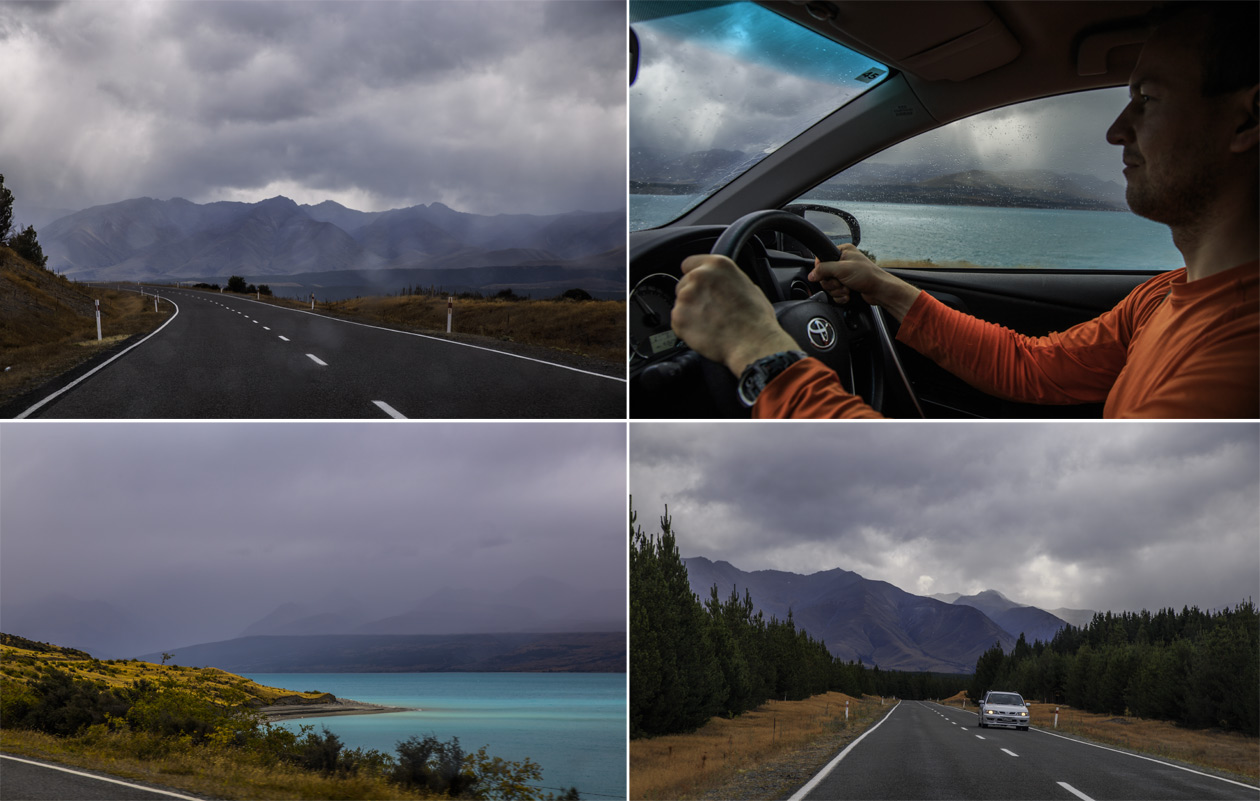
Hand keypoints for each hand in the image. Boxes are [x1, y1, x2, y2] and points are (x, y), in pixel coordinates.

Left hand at [671, 254, 799, 376]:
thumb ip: (728, 281)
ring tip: (709, 324)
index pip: (690, 264)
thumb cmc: (755, 319)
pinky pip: (677, 322)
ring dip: (689, 313)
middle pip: (683, 284)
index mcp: (717, 265)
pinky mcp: (678, 317)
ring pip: (680, 304)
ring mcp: (686, 296)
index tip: (697, 286)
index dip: (694, 276)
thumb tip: (724, 284)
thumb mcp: (749, 287)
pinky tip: (704, 332)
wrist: (752, 343)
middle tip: (709, 310)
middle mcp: (699, 276)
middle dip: (693, 297)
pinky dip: (686, 329)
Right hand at [808, 245, 920, 319]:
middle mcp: (842, 262)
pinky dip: (840, 296)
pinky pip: (834, 293)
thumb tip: (811, 275)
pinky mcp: (846, 285)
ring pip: (829, 286)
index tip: (830, 275)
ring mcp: (844, 275)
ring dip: (837, 291)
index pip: (821, 260)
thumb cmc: (868, 276)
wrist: (880, 290)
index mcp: (842, 251)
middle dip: (832, 283)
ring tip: (847, 289)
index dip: (822, 270)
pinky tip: (848, 294)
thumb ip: (824, 270)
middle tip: (842, 282)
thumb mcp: (842, 269)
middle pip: (824, 275)